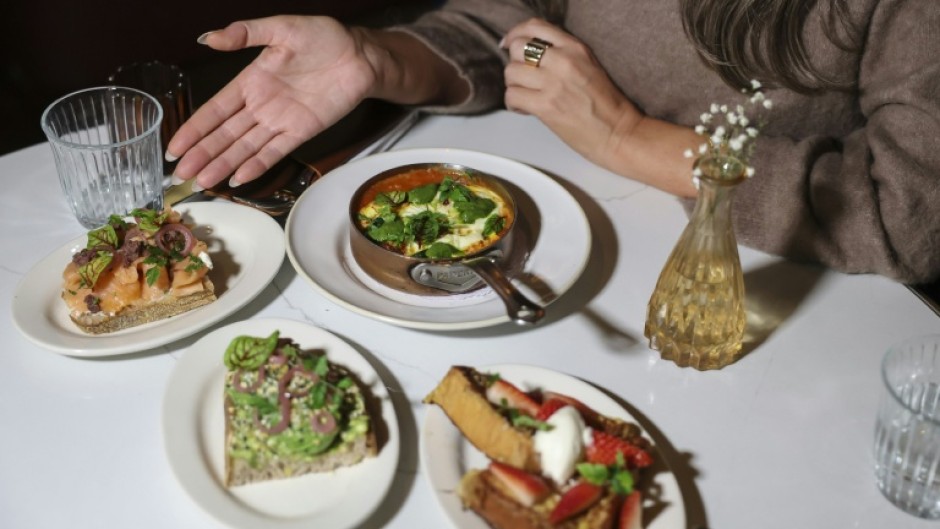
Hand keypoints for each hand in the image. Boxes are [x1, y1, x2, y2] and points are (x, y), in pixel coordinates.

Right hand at [167, 16, 377, 188]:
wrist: (360, 55)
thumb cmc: (324, 37)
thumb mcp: (281, 27)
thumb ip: (245, 33)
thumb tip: (208, 38)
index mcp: (250, 81)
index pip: (214, 110)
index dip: (193, 130)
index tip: (174, 148)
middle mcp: (261, 105)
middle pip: (225, 135)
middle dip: (202, 156)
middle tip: (180, 176)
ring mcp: (281, 121)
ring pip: (245, 148)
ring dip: (224, 166)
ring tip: (203, 184)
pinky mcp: (302, 131)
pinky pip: (276, 152)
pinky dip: (258, 165)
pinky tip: (239, 179)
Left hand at [500, 19, 642, 169]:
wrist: (618, 132)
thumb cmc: (606, 104)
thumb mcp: (588, 65)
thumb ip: (562, 54)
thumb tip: (531, 52)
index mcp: (574, 47)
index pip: (534, 27)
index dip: (516, 35)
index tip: (510, 44)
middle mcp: (563, 61)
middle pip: (517, 48)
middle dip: (515, 63)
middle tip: (522, 78)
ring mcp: (553, 83)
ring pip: (511, 73)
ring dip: (513, 85)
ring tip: (526, 95)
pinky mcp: (546, 106)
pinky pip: (512, 96)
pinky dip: (514, 104)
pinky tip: (525, 109)